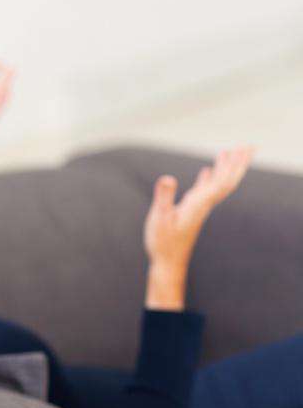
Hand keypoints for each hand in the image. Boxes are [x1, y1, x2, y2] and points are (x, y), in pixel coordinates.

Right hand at [142, 146, 253, 308]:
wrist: (167, 261)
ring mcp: (198, 208)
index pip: (221, 182)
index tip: (242, 150)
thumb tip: (167, 178)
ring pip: (217, 184)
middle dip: (237, 164)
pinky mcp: (191, 211)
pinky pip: (204, 190)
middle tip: (247, 146)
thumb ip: (164, 198)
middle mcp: (203, 205)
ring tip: (229, 151)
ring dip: (225, 168)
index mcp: (198, 205)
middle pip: (226, 181)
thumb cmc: (162, 242)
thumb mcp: (159, 218)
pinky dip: (208, 178)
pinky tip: (207, 170)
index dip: (232, 165)